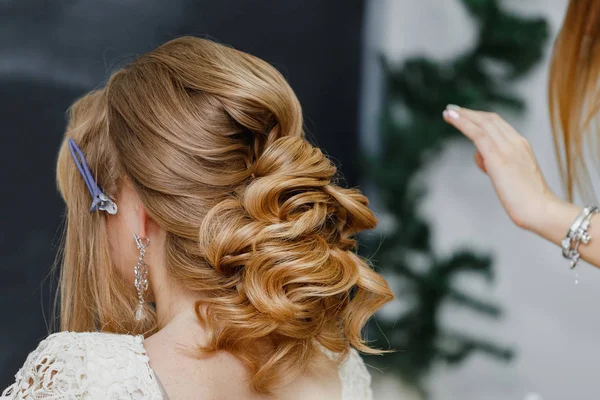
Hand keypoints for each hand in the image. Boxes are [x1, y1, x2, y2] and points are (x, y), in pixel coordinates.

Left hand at [442, 105, 560, 230]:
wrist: (540, 209)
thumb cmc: (526, 199)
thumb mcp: (510, 176)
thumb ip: (496, 163)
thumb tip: (481, 157)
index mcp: (521, 145)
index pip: (498, 124)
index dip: (480, 117)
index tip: (466, 114)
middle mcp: (515, 142)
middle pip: (489, 119)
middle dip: (470, 113)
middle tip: (452, 110)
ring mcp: (507, 148)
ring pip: (482, 123)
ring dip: (463, 116)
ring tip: (447, 113)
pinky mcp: (497, 157)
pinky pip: (477, 134)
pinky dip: (463, 124)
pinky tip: (451, 118)